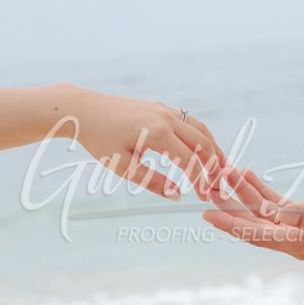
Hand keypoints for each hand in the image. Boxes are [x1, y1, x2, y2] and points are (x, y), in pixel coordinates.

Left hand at [58, 85, 224, 200]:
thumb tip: (177, 195)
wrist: (84, 110)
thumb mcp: (123, 167)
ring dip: (214, 150)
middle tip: (217, 187)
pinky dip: (202, 138)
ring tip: (220, 170)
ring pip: (201, 130)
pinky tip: (203, 151)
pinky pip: (191, 122)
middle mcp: (166, 118)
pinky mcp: (162, 107)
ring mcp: (166, 110)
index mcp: (157, 133)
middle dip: (214, 167)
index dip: (201, 181)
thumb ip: (152, 181)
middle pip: (204, 143)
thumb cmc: (99, 140)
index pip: (190, 160)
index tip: (204, 197)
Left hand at [203, 168, 303, 259]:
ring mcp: (298, 227)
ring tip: (223, 174)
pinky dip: (259, 189)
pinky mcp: (303, 215)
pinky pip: (274, 202)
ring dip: (242, 194)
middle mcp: (295, 239)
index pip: (259, 235)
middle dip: (230, 207)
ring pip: (260, 212)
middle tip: (207, 189)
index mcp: (302, 244)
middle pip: (253, 224)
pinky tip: (245, 174)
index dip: (232, 225)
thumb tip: (277, 214)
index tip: (209, 214)